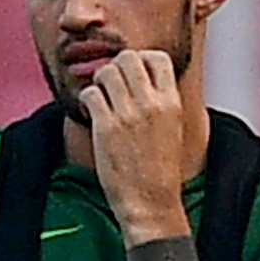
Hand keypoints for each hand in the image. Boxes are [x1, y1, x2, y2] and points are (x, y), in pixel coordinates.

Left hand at [75, 47, 189, 230]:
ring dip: (98, 82)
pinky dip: (86, 99)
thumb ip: (162, 102)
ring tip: (100, 99)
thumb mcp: (173, 129)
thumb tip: (145, 81)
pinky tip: (91, 113)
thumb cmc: (160, 171)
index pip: (157, 57)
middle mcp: (151, 104)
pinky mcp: (106, 127)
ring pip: (106, 72)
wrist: (151, 203)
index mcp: (171, 103)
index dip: (141, 59)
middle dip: (115, 67)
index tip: (133, 74)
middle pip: (128, 58)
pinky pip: (90, 94)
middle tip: (111, 85)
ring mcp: (128, 115)